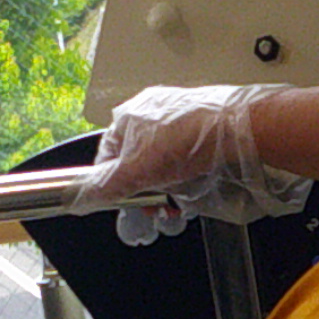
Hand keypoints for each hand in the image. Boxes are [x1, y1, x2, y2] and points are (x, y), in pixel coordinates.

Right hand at [67, 84, 310, 244]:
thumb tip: (81, 197)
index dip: (114, 183)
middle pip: (137, 161)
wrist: (238, 129)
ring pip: (163, 161)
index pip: (108, 155)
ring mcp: (179, 118)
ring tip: (178, 200)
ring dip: (167, 186)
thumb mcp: (138, 170)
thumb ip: (107, 185)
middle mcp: (152, 113)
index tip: (124, 201)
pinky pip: (187, 156)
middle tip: (157, 206)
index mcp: (128, 116)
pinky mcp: (203, 125)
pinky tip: (196, 184)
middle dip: (145, 189)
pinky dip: (188, 174)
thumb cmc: (188, 139)